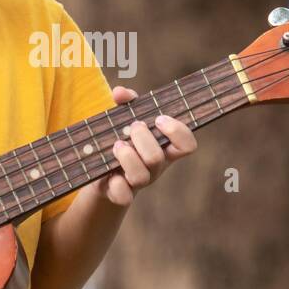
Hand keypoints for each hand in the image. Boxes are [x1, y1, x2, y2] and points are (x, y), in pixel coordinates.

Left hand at [89, 85, 197, 207]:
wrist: (101, 172)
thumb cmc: (121, 138)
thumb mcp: (125, 118)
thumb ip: (126, 102)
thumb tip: (120, 93)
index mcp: (164, 147)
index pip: (187, 145)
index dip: (178, 132)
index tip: (160, 119)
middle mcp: (155, 167)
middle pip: (157, 158)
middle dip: (142, 138)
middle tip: (132, 128)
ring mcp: (139, 182)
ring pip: (141, 176)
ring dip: (127, 157)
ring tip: (116, 145)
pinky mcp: (121, 194)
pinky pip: (124, 196)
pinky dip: (116, 184)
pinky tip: (109, 173)